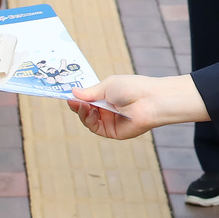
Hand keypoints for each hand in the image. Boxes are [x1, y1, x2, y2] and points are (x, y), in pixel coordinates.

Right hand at [67, 74, 208, 139]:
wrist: (150, 100)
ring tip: (80, 104)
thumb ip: (90, 92)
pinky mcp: (112, 132)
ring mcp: (109, 121)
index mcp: (108, 96)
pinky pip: (95, 128)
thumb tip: (73, 92)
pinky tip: (87, 110)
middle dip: (77, 105)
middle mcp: (108, 109)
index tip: (68, 93)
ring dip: (81, 112)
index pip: (88, 98)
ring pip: (88, 120)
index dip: (78, 97)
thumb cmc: (132, 88)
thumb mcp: (107, 85)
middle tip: (70, 100)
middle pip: (86, 110)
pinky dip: (88, 120)